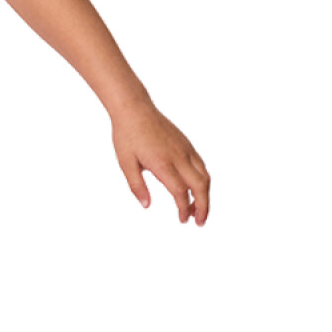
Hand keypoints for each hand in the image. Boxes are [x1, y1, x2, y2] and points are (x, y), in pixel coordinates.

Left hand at [111, 102, 209, 224]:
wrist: (135, 109)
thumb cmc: (127, 136)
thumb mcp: (126, 163)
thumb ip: (137, 186)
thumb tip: (146, 205)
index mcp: (163, 163)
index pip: (180, 192)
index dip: (184, 209)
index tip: (182, 220)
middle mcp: (179, 157)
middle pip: (201, 186)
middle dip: (204, 206)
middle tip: (200, 222)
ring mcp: (186, 149)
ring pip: (205, 175)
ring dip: (205, 194)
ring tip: (199, 209)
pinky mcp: (187, 144)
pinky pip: (201, 165)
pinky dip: (203, 180)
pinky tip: (195, 189)